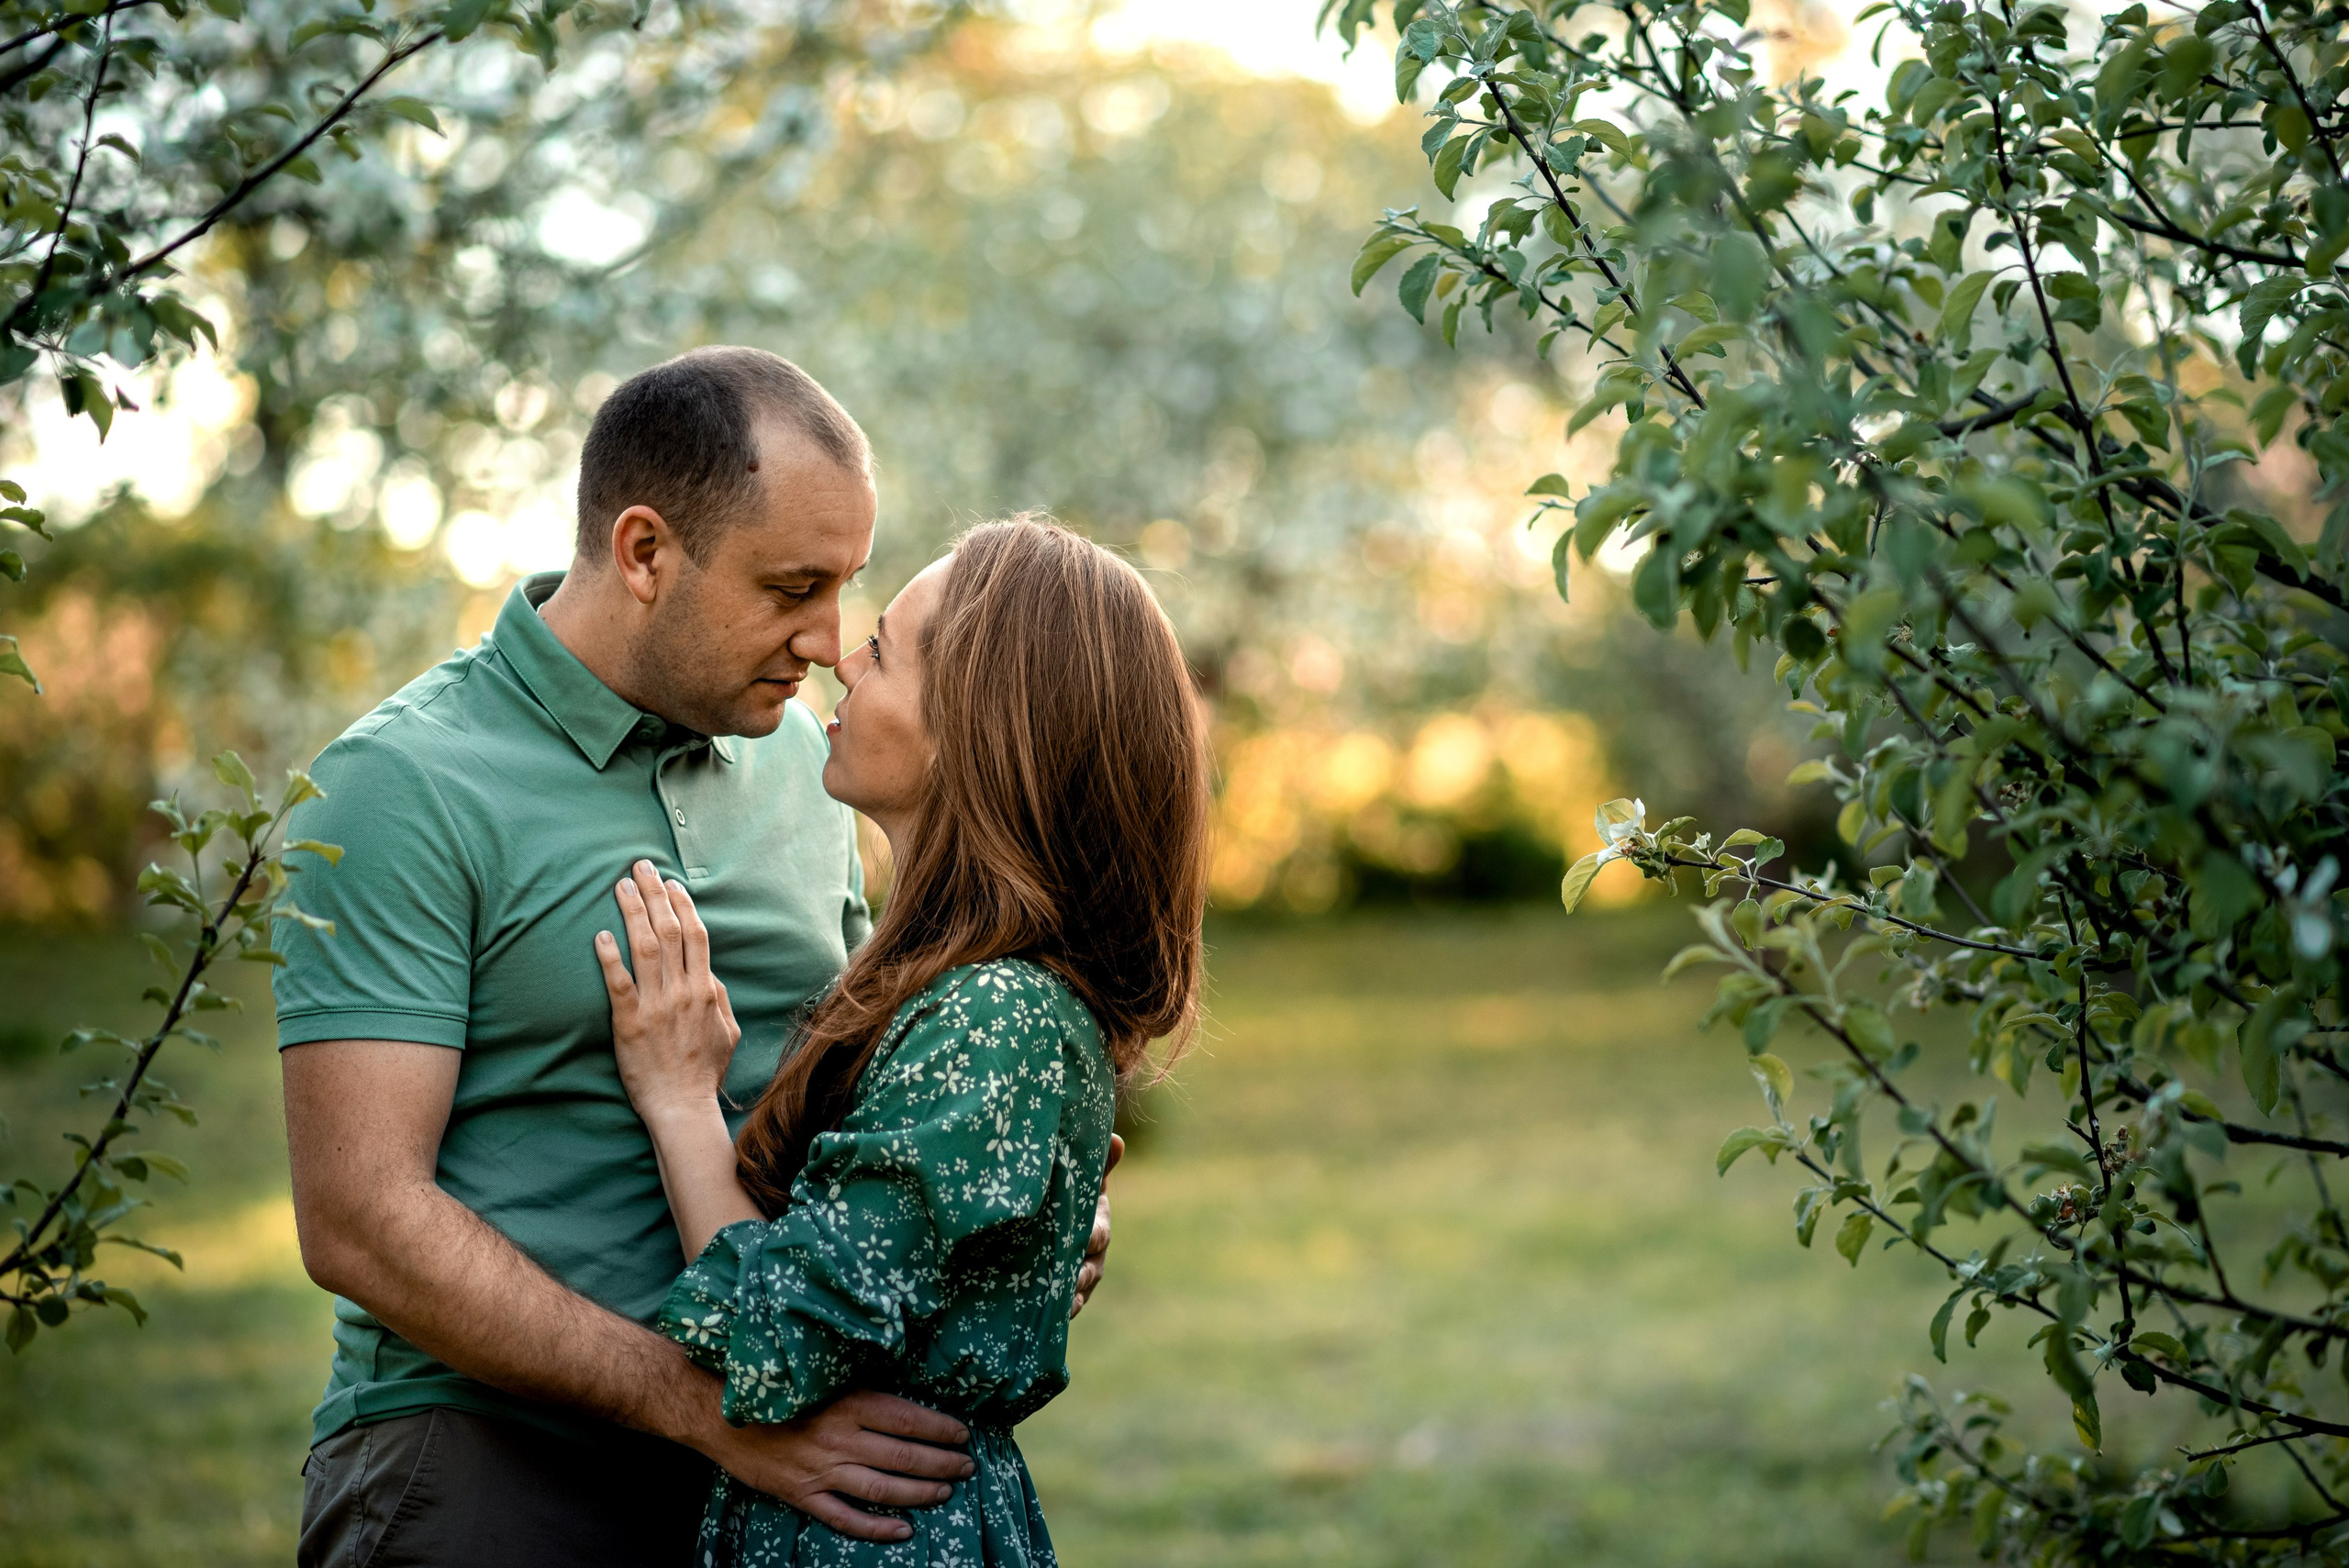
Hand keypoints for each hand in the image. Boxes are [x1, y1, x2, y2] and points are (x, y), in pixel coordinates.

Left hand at [595, 860, 740, 1119]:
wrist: (682, 1106)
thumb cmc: (704, 1072)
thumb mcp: (727, 1032)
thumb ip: (719, 999)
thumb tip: (707, 974)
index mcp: (705, 990)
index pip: (695, 936)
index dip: (683, 905)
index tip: (670, 883)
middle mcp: (682, 991)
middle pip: (669, 931)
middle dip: (654, 895)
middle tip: (639, 867)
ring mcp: (655, 1006)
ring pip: (644, 947)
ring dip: (632, 913)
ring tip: (619, 887)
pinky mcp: (628, 1023)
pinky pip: (618, 983)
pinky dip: (610, 957)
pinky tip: (601, 935)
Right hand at [696, 1389, 976, 1541]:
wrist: (718, 1411)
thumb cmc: (775, 1386)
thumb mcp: (824, 1376)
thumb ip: (860, 1389)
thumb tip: (905, 1397)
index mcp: (847, 1402)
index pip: (907, 1418)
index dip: (940, 1429)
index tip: (963, 1433)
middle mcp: (838, 1438)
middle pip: (903, 1457)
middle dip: (941, 1464)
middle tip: (966, 1466)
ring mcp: (820, 1470)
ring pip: (882, 1489)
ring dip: (919, 1494)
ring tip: (945, 1492)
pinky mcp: (802, 1495)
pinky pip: (845, 1518)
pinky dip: (876, 1528)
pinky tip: (902, 1530)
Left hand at [1070, 1133, 1121, 1318]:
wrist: (1045, 1223)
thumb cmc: (1068, 1196)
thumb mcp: (1082, 1181)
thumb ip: (1098, 1164)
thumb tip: (1116, 1139)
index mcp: (1097, 1227)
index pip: (1098, 1234)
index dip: (1092, 1236)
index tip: (1085, 1238)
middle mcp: (1091, 1257)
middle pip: (1089, 1268)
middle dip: (1079, 1271)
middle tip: (1068, 1275)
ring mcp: (1078, 1279)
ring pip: (1077, 1291)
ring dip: (1069, 1295)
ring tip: (1058, 1300)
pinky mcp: (1062, 1296)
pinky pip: (1065, 1307)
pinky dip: (1061, 1311)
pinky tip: (1053, 1314)